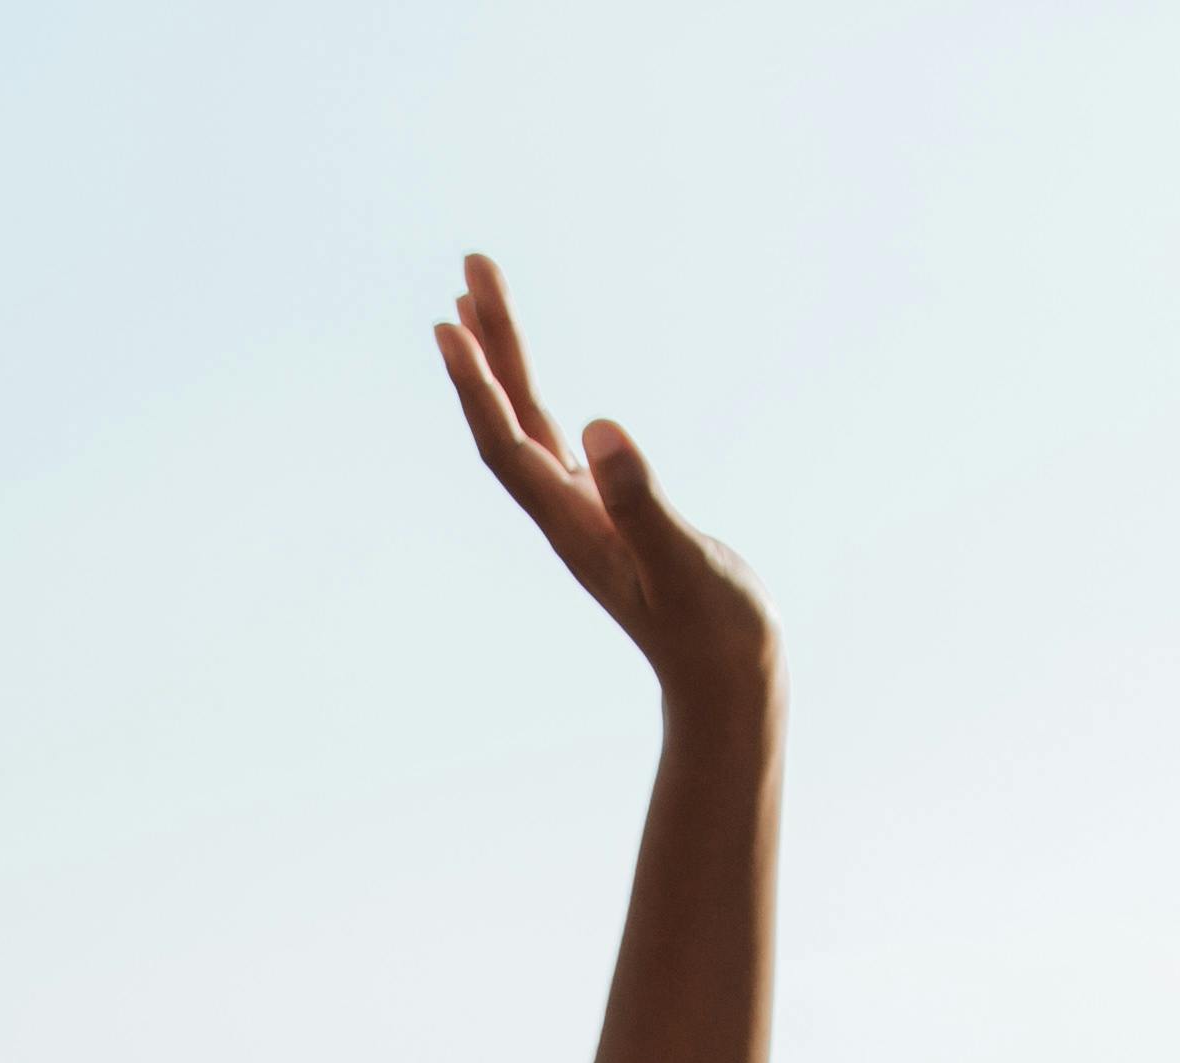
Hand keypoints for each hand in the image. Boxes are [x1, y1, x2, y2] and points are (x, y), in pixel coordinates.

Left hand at [433, 253, 770, 691]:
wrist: (727, 677)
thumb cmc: (713, 627)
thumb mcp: (683, 560)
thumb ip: (642, 500)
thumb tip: (600, 430)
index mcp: (573, 523)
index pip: (507, 444)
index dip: (478, 385)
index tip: (452, 322)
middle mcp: (564, 512)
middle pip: (508, 417)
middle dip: (488, 343)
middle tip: (472, 266)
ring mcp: (582, 510)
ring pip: (527, 422)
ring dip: (503, 359)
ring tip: (480, 296)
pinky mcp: (606, 511)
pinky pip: (552, 438)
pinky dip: (530, 396)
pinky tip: (521, 375)